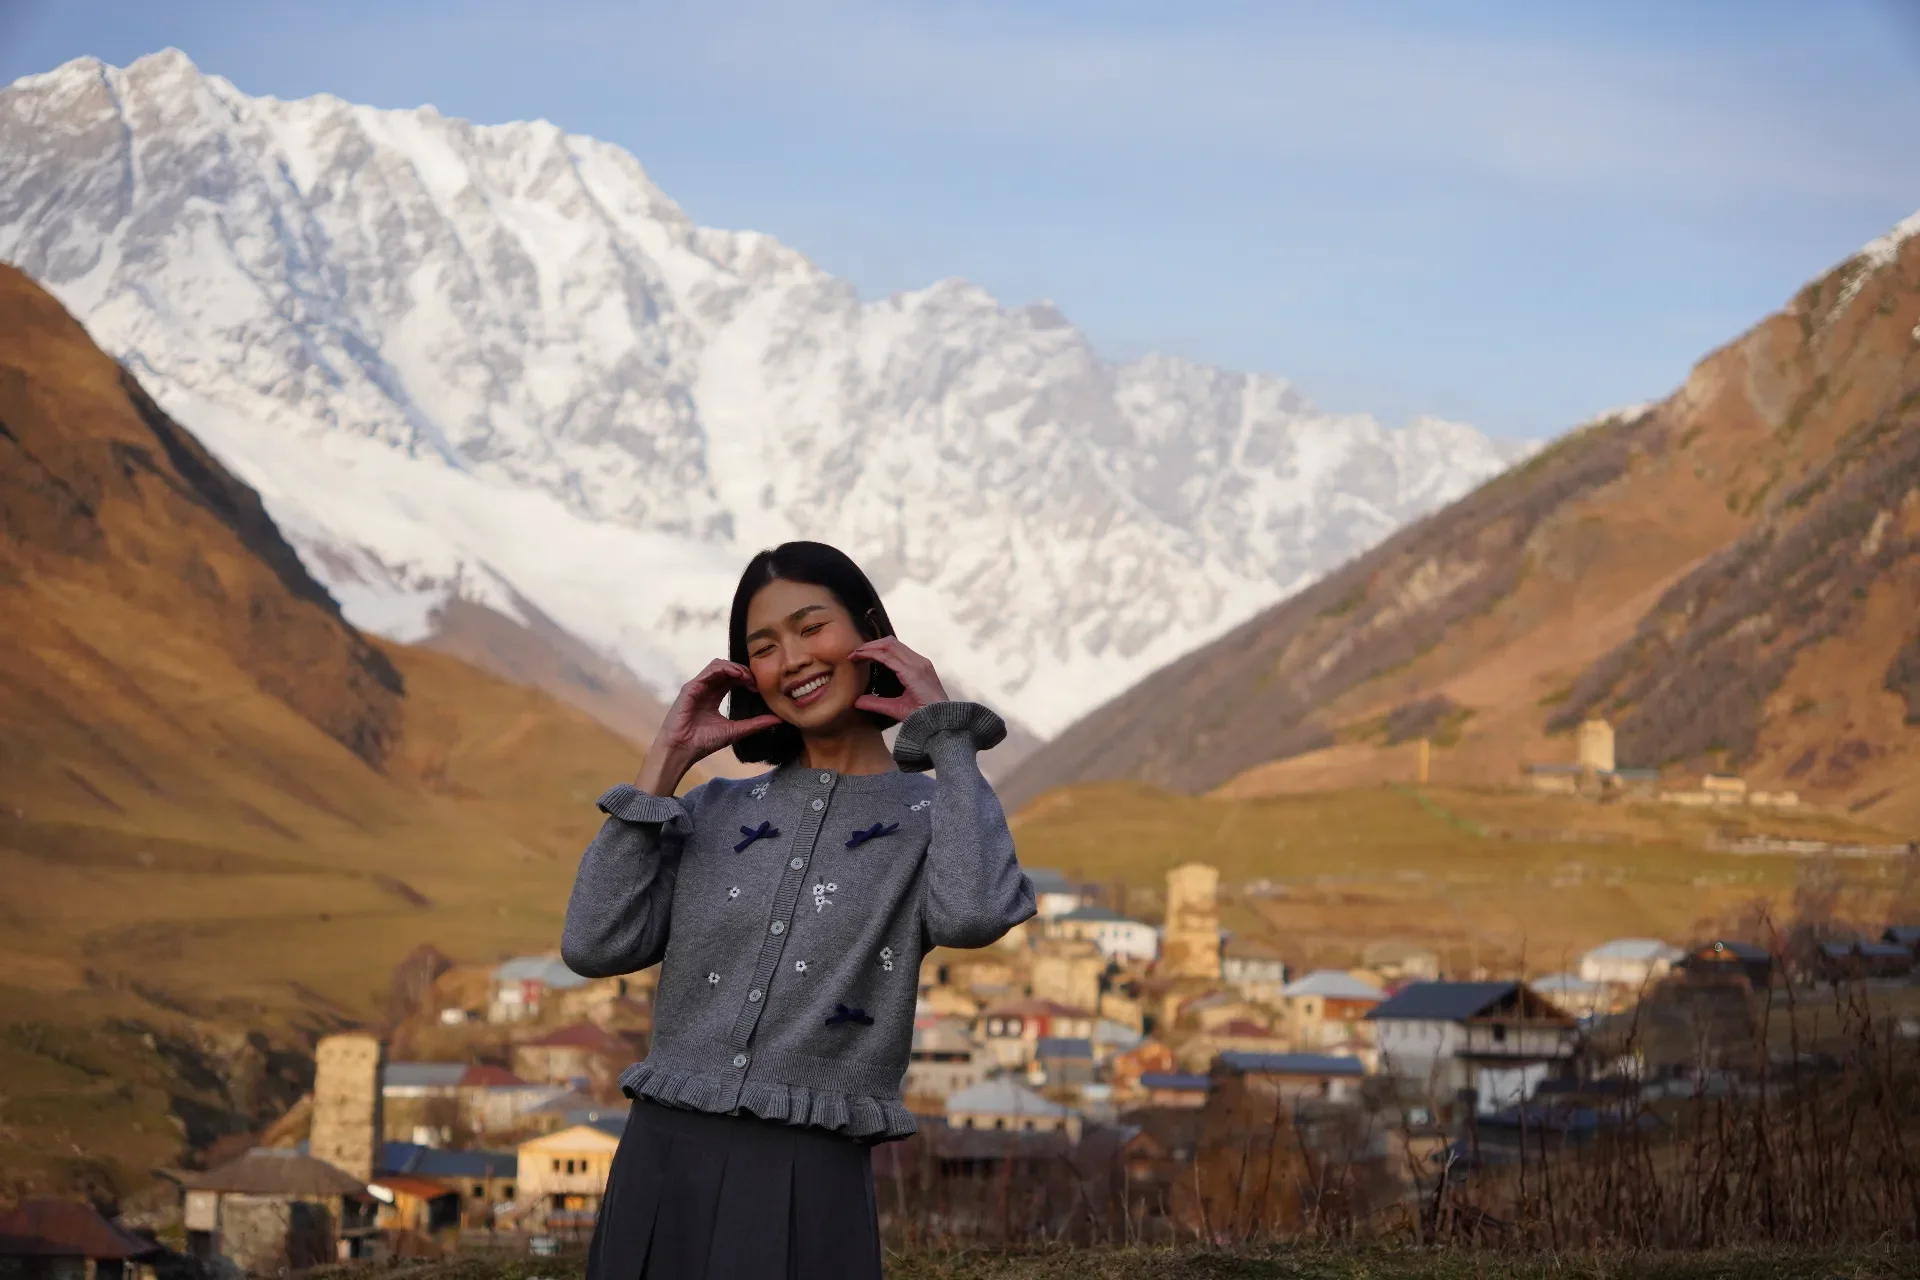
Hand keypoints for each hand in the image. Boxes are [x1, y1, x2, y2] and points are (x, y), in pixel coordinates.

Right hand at [636, 660, 779, 793]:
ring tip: (749, 677)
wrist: (682, 750)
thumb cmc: (703, 742)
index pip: (733, 679)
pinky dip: (725, 669)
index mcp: (714, 696)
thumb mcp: (735, 731)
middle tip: (758, 680)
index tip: (760, 688)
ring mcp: (698, 686)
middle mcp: (706, 688)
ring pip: (719, 665)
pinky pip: (710, 670)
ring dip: (736, 668)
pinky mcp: (691, 687)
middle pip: (728, 669)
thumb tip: (779, 719)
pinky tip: (738, 675)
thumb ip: (755, 724)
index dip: (748, 679)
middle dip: (744, 671)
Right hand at [850, 636, 948, 720]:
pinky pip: (903, 650)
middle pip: (890, 644)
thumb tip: (855, 701)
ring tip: (864, 653)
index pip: (885, 655)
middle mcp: (918, 662)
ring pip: (897, 644)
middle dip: (871, 645)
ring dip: (879, 645)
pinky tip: (880, 657)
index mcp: (912, 673)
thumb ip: (877, 704)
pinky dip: (889, 649)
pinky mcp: (924, 664)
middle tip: (855, 653)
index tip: (852, 656)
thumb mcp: (899, 711)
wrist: (945, 719)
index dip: (867, 653)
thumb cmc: (924, 716)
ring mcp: (922, 662)